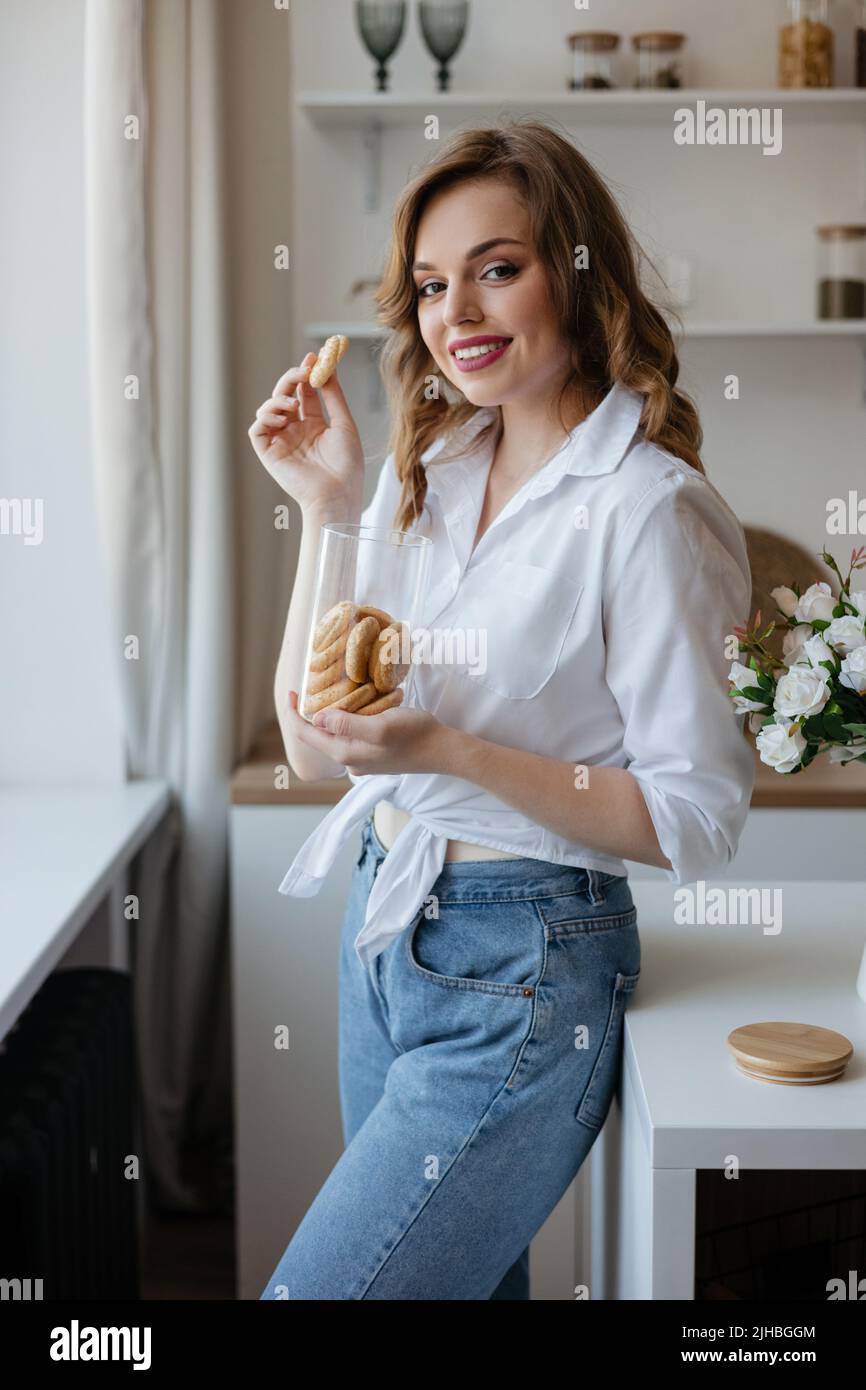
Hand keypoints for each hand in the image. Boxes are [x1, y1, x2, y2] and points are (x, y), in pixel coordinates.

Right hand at [248, 352, 363, 513]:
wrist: (338, 494)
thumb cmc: (347, 465)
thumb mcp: (343, 423)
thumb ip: (333, 395)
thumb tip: (328, 367)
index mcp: (314, 426)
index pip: (304, 393)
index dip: (306, 374)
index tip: (312, 356)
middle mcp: (295, 432)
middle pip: (285, 395)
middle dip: (291, 379)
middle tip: (303, 369)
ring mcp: (281, 442)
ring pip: (268, 409)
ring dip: (277, 398)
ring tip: (291, 401)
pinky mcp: (269, 454)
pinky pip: (257, 430)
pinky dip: (265, 418)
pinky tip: (282, 418)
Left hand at [284, 691, 452, 776]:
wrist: (443, 751)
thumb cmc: (414, 735)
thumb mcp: (379, 725)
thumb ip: (346, 724)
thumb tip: (316, 718)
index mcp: (346, 753)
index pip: (307, 734)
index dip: (293, 713)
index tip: (292, 690)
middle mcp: (350, 760)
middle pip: (318, 736)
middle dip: (309, 713)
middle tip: (310, 687)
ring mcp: (362, 759)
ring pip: (334, 735)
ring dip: (328, 716)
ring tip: (328, 693)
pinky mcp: (374, 753)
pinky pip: (350, 736)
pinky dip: (345, 720)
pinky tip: (352, 706)